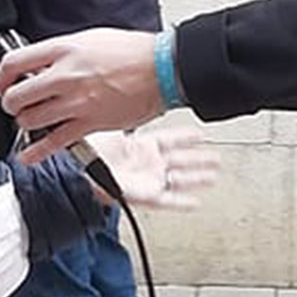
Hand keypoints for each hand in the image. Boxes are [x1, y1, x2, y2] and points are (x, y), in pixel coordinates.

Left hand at [0, 28, 165, 165]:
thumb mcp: (90, 39)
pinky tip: (29, 154)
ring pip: (30, 120)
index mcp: (63, 50)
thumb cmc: (133, 52)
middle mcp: (65, 76)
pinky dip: (36, 152)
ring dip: (25, 123)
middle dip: (11, 103)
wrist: (162, 68)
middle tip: (15, 105)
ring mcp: (76, 102)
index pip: (14, 63)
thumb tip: (44, 64)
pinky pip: (53, 142)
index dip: (1, 76)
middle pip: (16, 96)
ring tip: (31, 121)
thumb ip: (63, 53)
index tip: (3, 83)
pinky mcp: (89, 124)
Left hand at [82, 128, 219, 210]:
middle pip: (181, 161)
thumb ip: (121, 115)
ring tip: (214, 176)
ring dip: (197, 178)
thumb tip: (123, 95)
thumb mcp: (110, 126)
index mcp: (141, 147)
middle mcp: (148, 164)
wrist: (81, 167)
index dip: (186, 138)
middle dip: (199, 160)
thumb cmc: (90, 149)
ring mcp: (148, 179)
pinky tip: (195, 201)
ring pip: (179, 179)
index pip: (170, 141)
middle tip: (216, 159)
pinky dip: (181, 201)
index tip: (201, 135)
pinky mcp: (144, 195)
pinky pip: (167, 199)